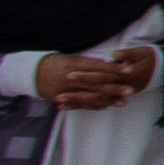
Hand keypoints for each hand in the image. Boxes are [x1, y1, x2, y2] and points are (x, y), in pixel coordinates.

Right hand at [33, 52, 149, 109]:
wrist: (32, 73)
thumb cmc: (56, 62)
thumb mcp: (72, 58)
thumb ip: (89, 62)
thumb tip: (107, 64)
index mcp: (75, 65)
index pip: (98, 67)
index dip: (114, 69)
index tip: (129, 70)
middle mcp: (72, 78)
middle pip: (97, 84)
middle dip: (115, 88)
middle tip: (131, 90)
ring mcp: (67, 90)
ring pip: (91, 96)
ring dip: (108, 100)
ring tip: (124, 102)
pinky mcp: (63, 99)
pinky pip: (81, 104)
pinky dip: (94, 105)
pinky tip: (107, 106)